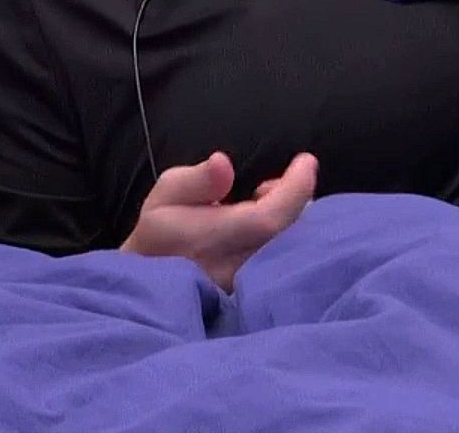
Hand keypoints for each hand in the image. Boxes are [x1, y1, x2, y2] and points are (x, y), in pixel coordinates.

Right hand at [120, 152, 317, 290]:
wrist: (153, 286)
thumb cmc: (161, 233)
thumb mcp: (167, 194)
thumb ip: (198, 179)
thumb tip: (224, 163)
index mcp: (213, 239)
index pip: (268, 219)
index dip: (294, 189)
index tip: (306, 161)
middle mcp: (237, 269)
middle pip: (291, 234)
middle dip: (294, 200)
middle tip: (268, 185)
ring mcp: (249, 288)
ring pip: (294, 250)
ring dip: (290, 218)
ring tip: (261, 202)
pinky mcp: (257, 296)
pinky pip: (287, 263)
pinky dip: (287, 238)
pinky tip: (264, 229)